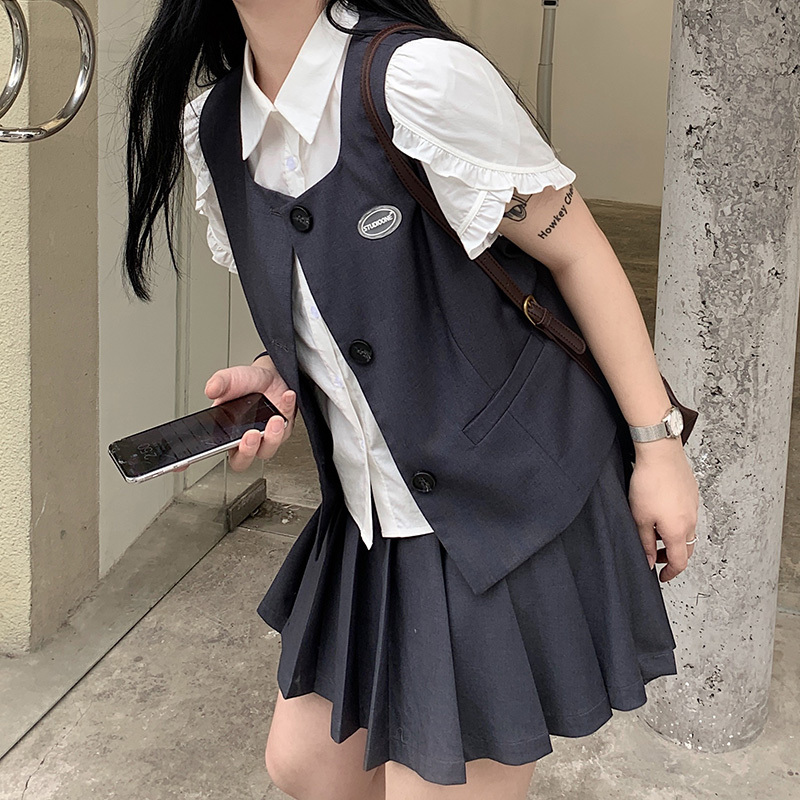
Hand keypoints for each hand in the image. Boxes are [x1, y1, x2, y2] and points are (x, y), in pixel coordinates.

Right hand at [174, 355, 297, 473]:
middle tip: (250, 434)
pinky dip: (287, 410)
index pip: (210, 452)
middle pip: (243, 460)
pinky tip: (286, 397)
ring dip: (272, 436)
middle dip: (247, 450)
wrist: (271, 374)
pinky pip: (287, 427)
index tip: (195, 457)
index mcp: (226, 433)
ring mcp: (266, 437)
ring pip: (268, 449)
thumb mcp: (230, 378)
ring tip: (274, 418)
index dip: (197, 460)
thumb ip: (220, 382)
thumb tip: (211, 389)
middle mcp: (245, 440)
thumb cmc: (248, 383)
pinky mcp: (284, 429)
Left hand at [627, 437, 699, 581]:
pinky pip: (688, 515)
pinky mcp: (692, 494)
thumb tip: (648, 560)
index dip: (670, 572)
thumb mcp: (639, 518)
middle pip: (686, 549)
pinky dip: (676, 522)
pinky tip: (661, 512)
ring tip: (654, 531)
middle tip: (654, 555)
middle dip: (671, 556)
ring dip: (673, 538)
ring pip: (687, 531)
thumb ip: (645, 542)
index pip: (679, 562)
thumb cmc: (649, 483)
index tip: (662, 576)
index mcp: (678, 531)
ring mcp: (694, 507)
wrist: (660, 454)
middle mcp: (691, 521)